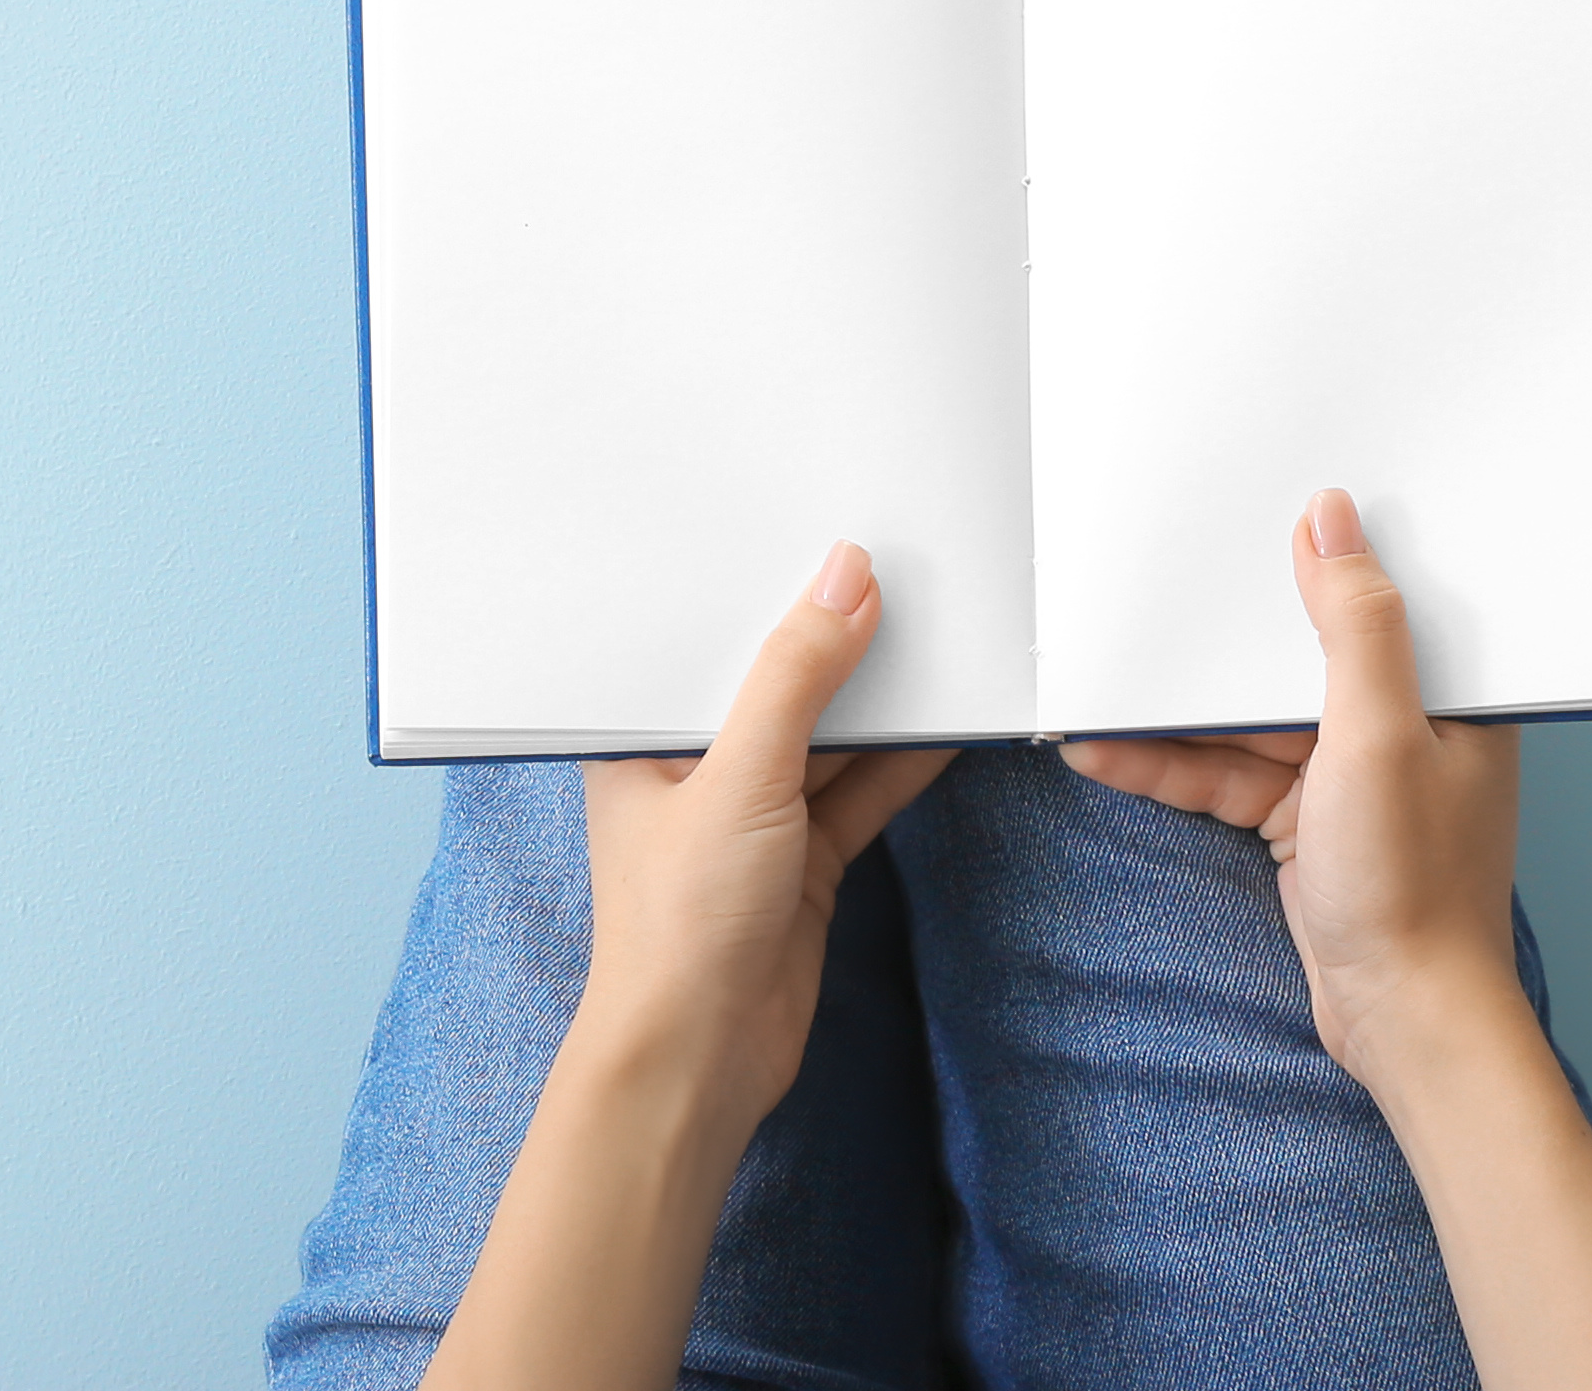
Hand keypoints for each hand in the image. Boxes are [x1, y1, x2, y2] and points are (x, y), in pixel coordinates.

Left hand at [568, 540, 954, 1113]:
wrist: (701, 1059)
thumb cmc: (680, 922)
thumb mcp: (742, 776)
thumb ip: (796, 677)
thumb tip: (844, 578)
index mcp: (641, 735)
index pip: (703, 639)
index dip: (758, 587)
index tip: (818, 531)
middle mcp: (693, 767)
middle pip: (774, 684)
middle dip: (832, 638)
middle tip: (902, 568)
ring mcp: (751, 815)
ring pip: (826, 738)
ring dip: (879, 700)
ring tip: (943, 628)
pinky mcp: (802, 860)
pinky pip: (859, 793)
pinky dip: (902, 764)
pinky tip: (950, 724)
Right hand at [1059, 488, 1528, 1097]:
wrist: (1406, 1021)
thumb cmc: (1417, 891)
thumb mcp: (1379, 735)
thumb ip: (1355, 625)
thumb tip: (1334, 519)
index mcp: (1446, 696)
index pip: (1377, 599)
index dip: (1317, 554)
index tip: (1249, 514)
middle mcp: (1403, 729)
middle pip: (1294, 657)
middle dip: (1218, 640)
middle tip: (1148, 597)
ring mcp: (1350, 778)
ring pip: (1245, 721)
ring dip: (1173, 714)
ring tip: (1098, 690)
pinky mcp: (1307, 821)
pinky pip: (1226, 776)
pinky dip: (1170, 768)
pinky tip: (1107, 754)